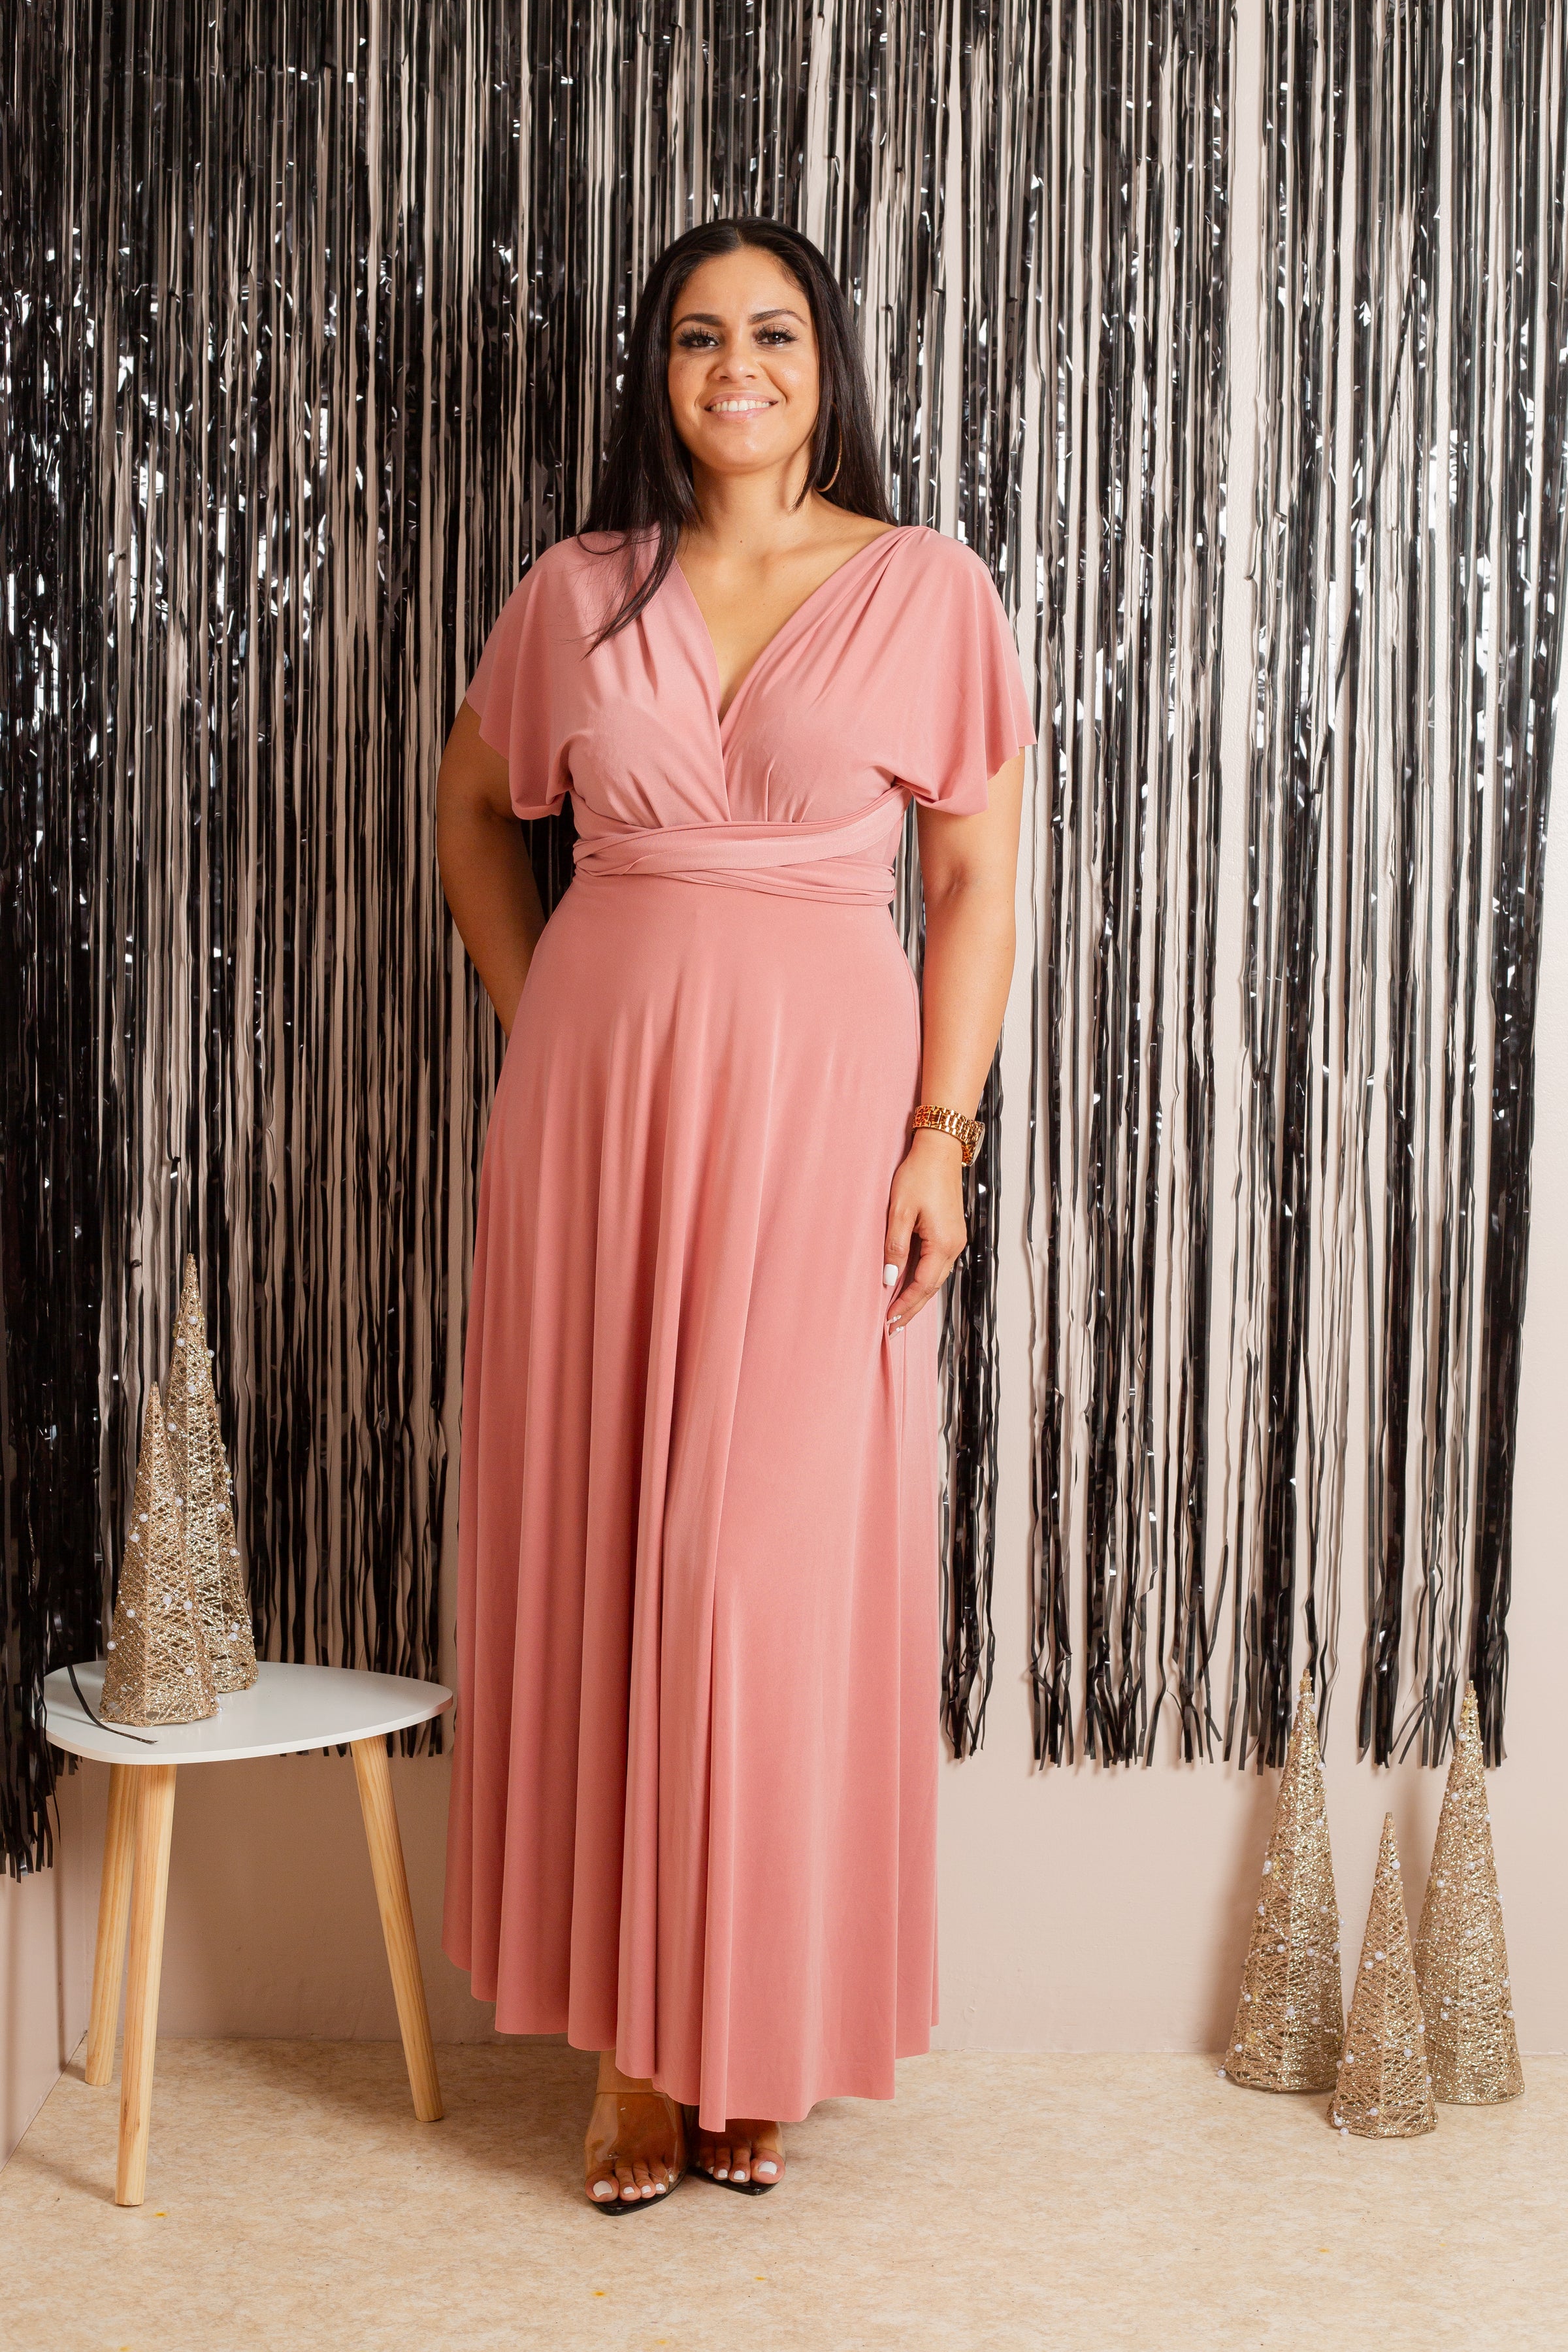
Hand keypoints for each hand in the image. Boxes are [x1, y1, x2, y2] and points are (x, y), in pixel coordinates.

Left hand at [882, 1130, 968, 1329]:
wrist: (939, 1149)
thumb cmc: (918, 1175)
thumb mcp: (899, 1212)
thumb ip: (895, 1247)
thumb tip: (890, 1278)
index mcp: (942, 1243)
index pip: (922, 1285)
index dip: (904, 1305)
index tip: (888, 1321)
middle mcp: (954, 1245)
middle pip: (932, 1287)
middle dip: (912, 1309)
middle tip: (892, 1328)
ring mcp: (955, 1239)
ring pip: (936, 1277)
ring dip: (918, 1296)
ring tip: (899, 1313)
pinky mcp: (951, 1232)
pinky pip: (937, 1264)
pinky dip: (924, 1280)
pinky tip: (911, 1285)